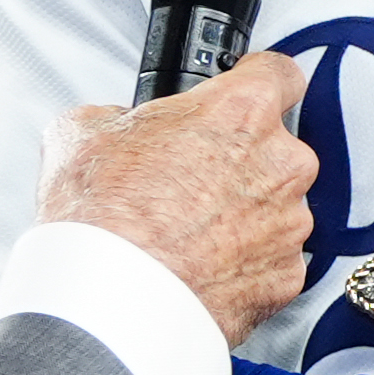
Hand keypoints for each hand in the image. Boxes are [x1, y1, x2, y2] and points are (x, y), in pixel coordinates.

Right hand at [41, 51, 317, 341]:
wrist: (110, 300)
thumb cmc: (102, 220)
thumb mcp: (84, 131)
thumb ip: (121, 114)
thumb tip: (119, 123)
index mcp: (242, 112)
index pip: (279, 74)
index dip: (257, 81)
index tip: (246, 91)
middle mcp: (280, 163)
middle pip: (276, 148)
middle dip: (240, 161)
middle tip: (189, 182)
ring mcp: (289, 223)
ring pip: (276, 208)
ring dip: (243, 216)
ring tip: (188, 234)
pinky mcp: (285, 276)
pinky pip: (272, 261)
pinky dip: (245, 264)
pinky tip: (201, 268)